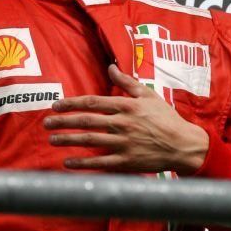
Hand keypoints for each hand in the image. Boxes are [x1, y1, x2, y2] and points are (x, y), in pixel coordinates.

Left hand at [43, 63, 208, 173]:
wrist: (184, 145)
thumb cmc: (166, 118)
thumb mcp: (149, 95)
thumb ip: (127, 82)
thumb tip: (110, 67)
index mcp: (126, 105)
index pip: (92, 102)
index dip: (71, 104)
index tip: (56, 106)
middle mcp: (123, 123)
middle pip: (86, 121)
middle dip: (62, 122)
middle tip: (46, 123)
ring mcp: (124, 143)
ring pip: (89, 141)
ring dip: (67, 140)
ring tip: (52, 140)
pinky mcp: (127, 161)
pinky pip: (100, 162)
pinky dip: (82, 163)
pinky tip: (68, 163)